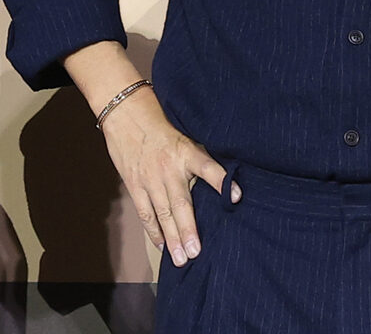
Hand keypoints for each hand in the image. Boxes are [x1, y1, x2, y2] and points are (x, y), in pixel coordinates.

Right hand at [99, 87, 234, 267]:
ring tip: (180, 258)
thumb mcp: (189, 136)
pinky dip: (153, 231)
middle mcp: (170, 169)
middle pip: (181, 204)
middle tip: (196, 253)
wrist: (129, 117)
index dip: (223, 182)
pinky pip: (145, 213)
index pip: (210, 168)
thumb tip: (224, 180)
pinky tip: (162, 246)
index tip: (236, 197)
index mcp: (188, 153)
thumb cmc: (165, 126)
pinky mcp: (135, 186)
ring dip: (171, 238)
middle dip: (188, 230)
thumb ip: (202, 158)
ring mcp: (150, 180)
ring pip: (162, 214)